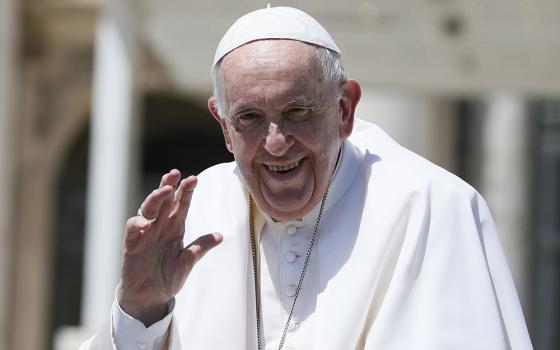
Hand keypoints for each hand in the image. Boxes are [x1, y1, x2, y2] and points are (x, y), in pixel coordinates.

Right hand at [117, 169, 222, 325]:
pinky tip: (146, 223)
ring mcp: (145, 233)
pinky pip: (132, 228)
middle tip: (175, 174)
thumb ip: (200, 247)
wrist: (150, 297)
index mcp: (175, 227)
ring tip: (165, 191)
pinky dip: (138, 223)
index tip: (194, 179)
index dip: (186, 191)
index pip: (181, 204)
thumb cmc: (168, 276)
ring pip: (148, 208)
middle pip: (164, 200)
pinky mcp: (132, 244)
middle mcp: (160, 226)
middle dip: (169, 185)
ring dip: (155, 198)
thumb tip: (220, 236)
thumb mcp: (188, 262)